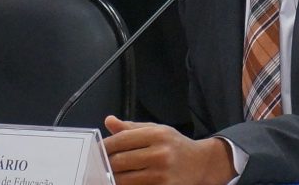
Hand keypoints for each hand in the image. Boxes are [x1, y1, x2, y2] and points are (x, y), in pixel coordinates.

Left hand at [103, 116, 236, 184]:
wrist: (201, 164)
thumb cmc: (175, 146)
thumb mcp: (157, 130)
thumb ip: (132, 128)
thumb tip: (109, 121)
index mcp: (157, 134)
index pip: (121, 140)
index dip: (104, 146)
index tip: (97, 150)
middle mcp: (160, 153)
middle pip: (119, 161)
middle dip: (106, 164)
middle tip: (100, 165)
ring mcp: (161, 174)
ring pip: (123, 179)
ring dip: (113, 178)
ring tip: (110, 174)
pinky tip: (124, 181)